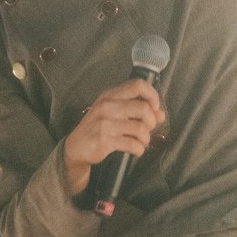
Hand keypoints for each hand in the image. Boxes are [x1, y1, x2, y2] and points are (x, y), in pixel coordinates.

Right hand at [64, 79, 163, 195]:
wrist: (76, 147)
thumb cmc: (98, 128)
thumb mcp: (114, 114)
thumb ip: (137, 111)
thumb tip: (160, 114)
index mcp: (110, 95)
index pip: (138, 85)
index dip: (152, 95)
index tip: (155, 107)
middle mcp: (107, 106)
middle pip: (143, 108)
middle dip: (151, 122)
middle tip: (148, 129)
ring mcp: (105, 123)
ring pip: (140, 128)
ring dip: (146, 138)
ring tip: (142, 142)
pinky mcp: (104, 140)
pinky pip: (133, 144)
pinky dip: (139, 149)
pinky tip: (136, 150)